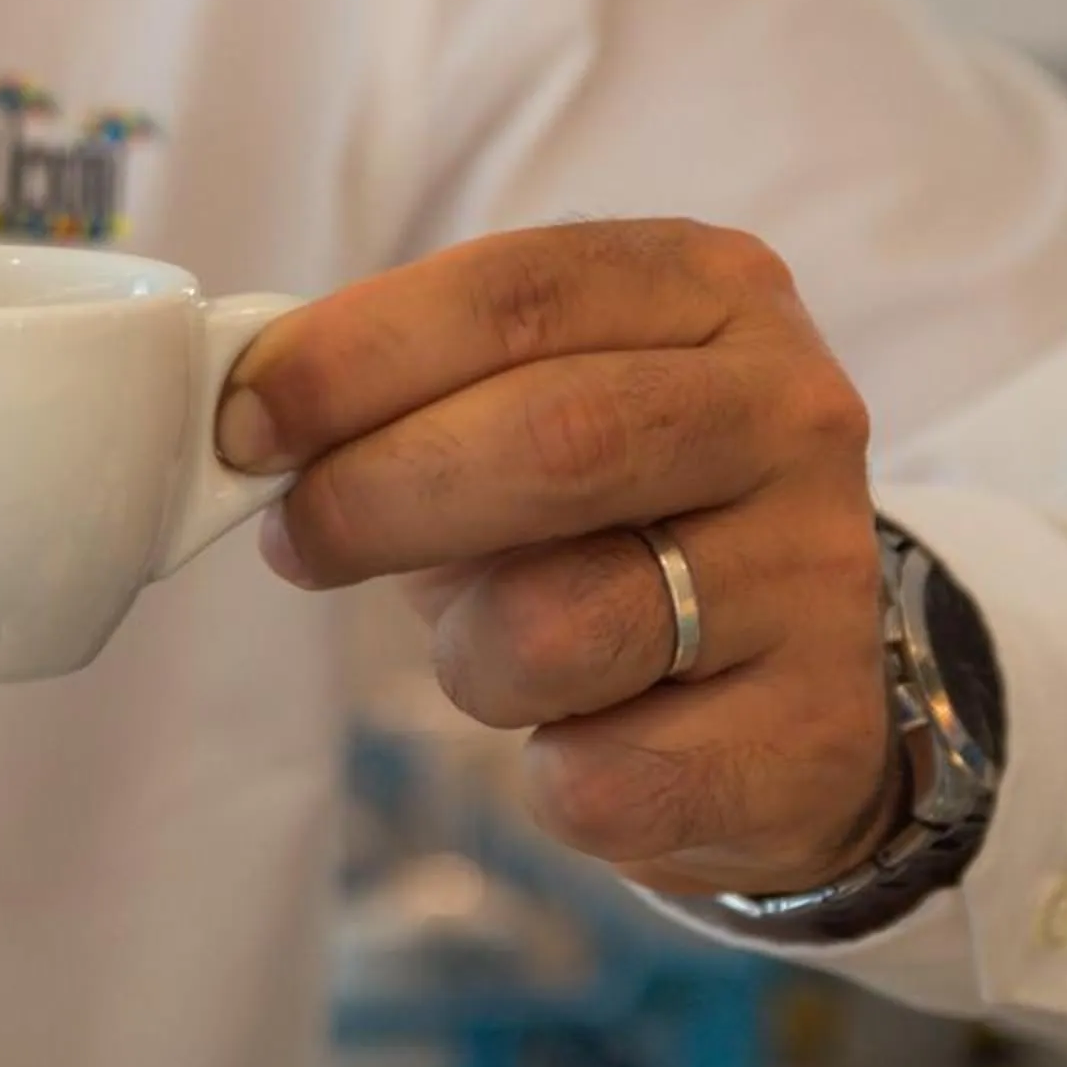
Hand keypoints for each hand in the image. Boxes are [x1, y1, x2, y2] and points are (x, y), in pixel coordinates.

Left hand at [220, 221, 898, 899]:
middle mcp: (791, 411)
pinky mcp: (816, 735)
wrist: (778, 684)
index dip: (355, 358)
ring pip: (563, 623)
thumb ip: (405, 386)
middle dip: (379, 496)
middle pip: (556, 438)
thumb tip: (248, 413)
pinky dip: (549, 771)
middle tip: (299, 540)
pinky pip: (606, 777)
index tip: (246, 424)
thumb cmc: (600, 518)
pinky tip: (587, 735)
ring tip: (492, 646)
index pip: (514, 293)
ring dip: (467, 654)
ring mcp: (820, 575)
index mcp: (707, 289)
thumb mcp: (520, 405)